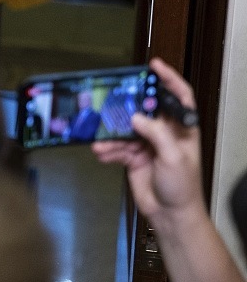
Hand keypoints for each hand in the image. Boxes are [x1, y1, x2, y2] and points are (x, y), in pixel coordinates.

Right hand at [93, 58, 202, 229]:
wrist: (170, 215)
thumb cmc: (182, 187)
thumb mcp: (173, 157)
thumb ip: (156, 134)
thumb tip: (136, 117)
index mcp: (181, 129)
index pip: (179, 97)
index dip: (168, 79)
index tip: (154, 65)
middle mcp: (164, 133)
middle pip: (144, 110)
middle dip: (127, 106)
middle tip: (111, 99)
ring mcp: (147, 144)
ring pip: (125, 130)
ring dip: (111, 135)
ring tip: (99, 140)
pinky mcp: (133, 157)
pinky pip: (117, 147)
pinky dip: (108, 150)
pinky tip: (101, 153)